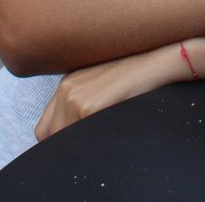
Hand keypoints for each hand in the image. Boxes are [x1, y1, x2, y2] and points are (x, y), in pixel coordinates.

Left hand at [35, 43, 186, 139]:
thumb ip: (85, 104)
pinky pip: (80, 139)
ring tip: (104, 134)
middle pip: (50, 135)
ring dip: (80, 144)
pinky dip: (92, 142)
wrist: (160, 61)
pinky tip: (110, 131)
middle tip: (90, 144)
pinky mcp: (90, 107)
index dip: (59, 139)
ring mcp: (76, 97)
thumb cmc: (139, 75)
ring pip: (63, 140)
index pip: (45, 128)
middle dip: (66, 143)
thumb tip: (76, 134)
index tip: (76, 142)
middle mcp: (66, 88)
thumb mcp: (104, 85)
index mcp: (67, 84)